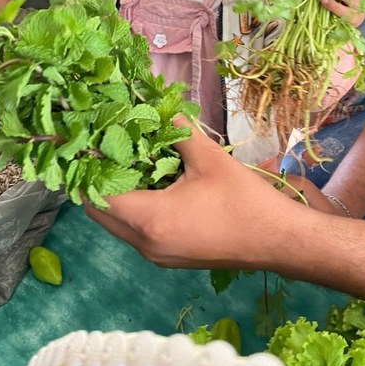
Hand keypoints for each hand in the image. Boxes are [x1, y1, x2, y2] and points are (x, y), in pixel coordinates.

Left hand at [85, 118, 318, 269]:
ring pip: (118, 225)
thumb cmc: (243, 199)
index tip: (87, 144)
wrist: (277, 240)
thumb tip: (157, 107)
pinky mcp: (169, 258)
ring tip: (125, 161)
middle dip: (96, 182)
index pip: (97, 197)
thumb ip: (178, 131)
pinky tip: (150, 184)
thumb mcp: (208, 158)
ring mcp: (157, 255)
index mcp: (150, 219)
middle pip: (100, 214)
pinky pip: (136, 233)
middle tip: (104, 149)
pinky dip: (132, 210)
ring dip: (115, 196)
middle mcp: (145, 243)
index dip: (87, 171)